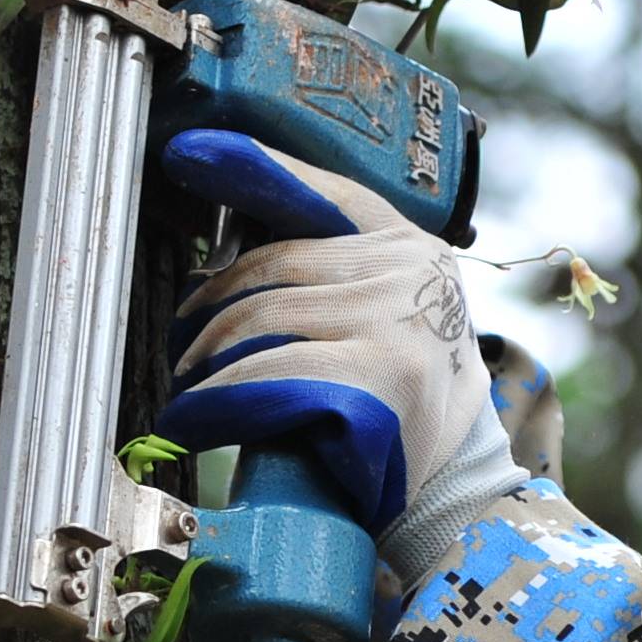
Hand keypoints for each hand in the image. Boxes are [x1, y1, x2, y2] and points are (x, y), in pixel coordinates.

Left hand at [153, 130, 510, 545]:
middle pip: (273, 267)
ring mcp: (396, 319)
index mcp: (411, 246)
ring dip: (207, 359)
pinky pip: (267, 374)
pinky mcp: (378, 374)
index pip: (326, 192)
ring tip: (190, 388)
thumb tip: (228, 270)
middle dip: (211, 310)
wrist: (457, 487)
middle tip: (184, 350)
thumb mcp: (388, 321)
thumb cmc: (405, 406)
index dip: (256, 170)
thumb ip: (338, 280)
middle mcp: (410, 270)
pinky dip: (218, 400)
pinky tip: (196, 418)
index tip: (190, 154)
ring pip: (261, 319)